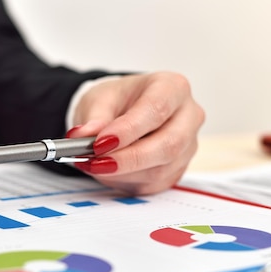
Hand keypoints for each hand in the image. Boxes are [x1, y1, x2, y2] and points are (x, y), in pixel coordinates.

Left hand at [67, 72, 204, 193]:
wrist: (121, 113)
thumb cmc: (116, 101)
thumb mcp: (98, 100)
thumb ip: (93, 118)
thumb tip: (82, 136)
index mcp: (173, 87)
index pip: (157, 109)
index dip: (128, 129)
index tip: (100, 142)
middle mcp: (188, 117)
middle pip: (168, 144)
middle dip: (128, 159)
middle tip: (95, 162)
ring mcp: (187, 146)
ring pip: (159, 169)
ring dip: (121, 173)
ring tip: (92, 165)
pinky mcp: (176, 170)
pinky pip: (152, 183)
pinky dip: (124, 181)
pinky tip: (106, 171)